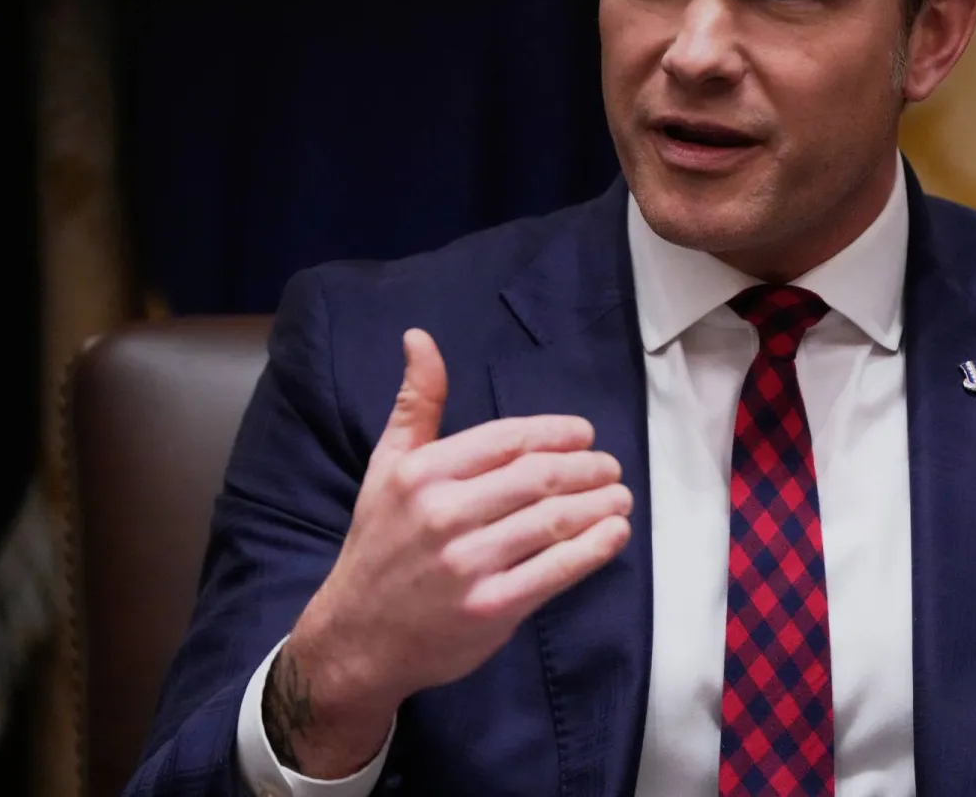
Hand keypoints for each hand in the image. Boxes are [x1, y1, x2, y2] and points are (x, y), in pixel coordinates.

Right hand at [268, 329, 632, 777]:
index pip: (508, 439)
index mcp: (421, 473)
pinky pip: (555, 571)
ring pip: (553, 520)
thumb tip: (420, 337)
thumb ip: (415, 405)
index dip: (557, 433)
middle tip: (610, 467)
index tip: (585, 435)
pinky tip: (615, 534)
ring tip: (620, 497)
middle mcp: (442, 513)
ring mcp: (467, 564)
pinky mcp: (489, 608)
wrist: (355, 638)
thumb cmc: (379, 545)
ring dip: (599, 504)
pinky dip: (593, 549)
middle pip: (539, 476)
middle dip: (587, 468)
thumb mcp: (386, 468)